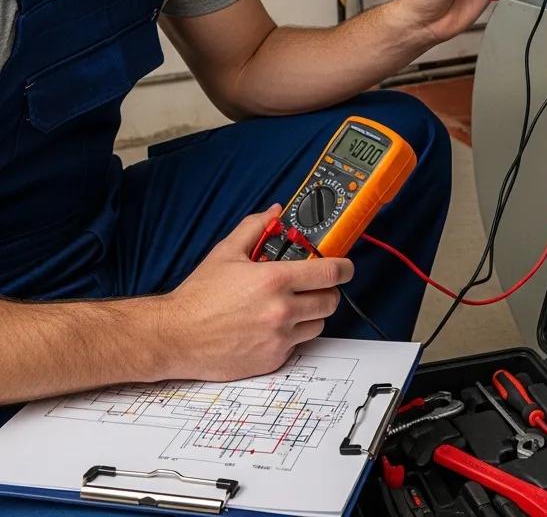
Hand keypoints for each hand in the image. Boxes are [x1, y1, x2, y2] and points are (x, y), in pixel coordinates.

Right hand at [156, 205, 353, 380]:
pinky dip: (292, 336)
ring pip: (318, 324)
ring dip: (311, 314)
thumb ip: (255, 227)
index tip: (345, 267)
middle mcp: (281, 310)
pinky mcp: (272, 360)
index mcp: (274, 280)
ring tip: (291, 306)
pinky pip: (298, 345)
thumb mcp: (226, 252)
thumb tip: (276, 212)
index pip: (330, 272)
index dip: (344, 268)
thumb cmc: (199, 296)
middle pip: (331, 300)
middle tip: (314, 286)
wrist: (174, 336)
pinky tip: (273, 326)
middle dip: (327, 290)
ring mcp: (278, 338)